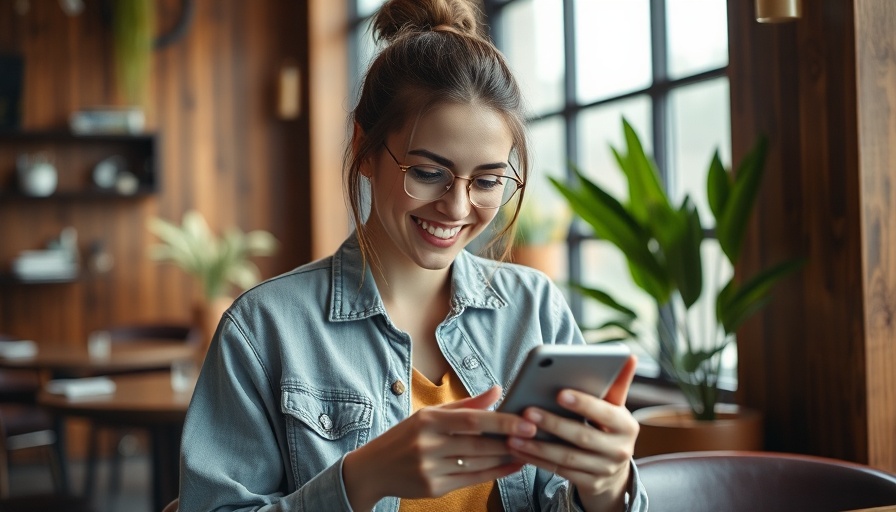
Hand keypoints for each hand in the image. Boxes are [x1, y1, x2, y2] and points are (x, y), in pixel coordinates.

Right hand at [342, 385, 537, 510]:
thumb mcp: (429, 414)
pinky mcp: (433, 489)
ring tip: (529, 449)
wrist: (373, 469)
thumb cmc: (406, 436)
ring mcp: (430, 469)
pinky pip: (473, 480)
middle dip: (510, 441)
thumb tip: (498, 390)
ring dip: (506, 457)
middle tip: (536, 435)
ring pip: (478, 463)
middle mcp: (428, 444)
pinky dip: (496, 473)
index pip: (472, 419)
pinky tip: (513, 465)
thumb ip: (466, 404)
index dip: (502, 421)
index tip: (527, 422)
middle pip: (478, 444)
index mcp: (427, 419)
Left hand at [505, 355, 638, 511]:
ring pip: (566, 458)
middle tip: (527, 411)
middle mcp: (620, 450)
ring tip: (513, 434)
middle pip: (582, 436)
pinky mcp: (589, 484)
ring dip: (538, 446)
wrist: (614, 470)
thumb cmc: (607, 427)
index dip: (583, 403)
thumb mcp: (615, 407)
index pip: (605, 412)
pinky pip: (559, 472)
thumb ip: (616, 383)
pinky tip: (518, 449)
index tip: (559, 393)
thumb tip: (630, 356)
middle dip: (553, 423)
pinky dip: (536, 460)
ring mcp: (604, 470)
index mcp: (627, 426)